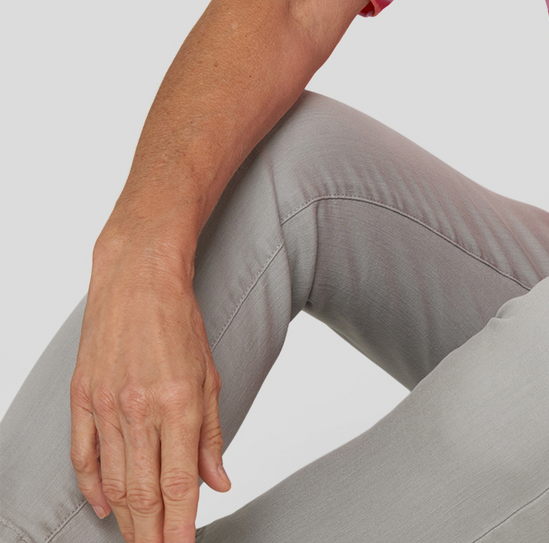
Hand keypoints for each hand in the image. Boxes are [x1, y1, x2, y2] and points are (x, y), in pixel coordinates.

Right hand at [69, 244, 230, 542]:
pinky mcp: (82, 398)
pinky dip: (94, 489)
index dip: (181, 525)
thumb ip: (212, 434)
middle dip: (153, 534)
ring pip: (113, 482)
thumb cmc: (180, 323)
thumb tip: (219, 483)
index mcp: (178, 403)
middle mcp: (139, 409)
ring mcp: (105, 406)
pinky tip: (107, 509)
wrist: (137, 279)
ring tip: (140, 542)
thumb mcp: (209, 375)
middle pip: (143, 492)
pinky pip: (84, 457)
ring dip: (127, 519)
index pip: (178, 483)